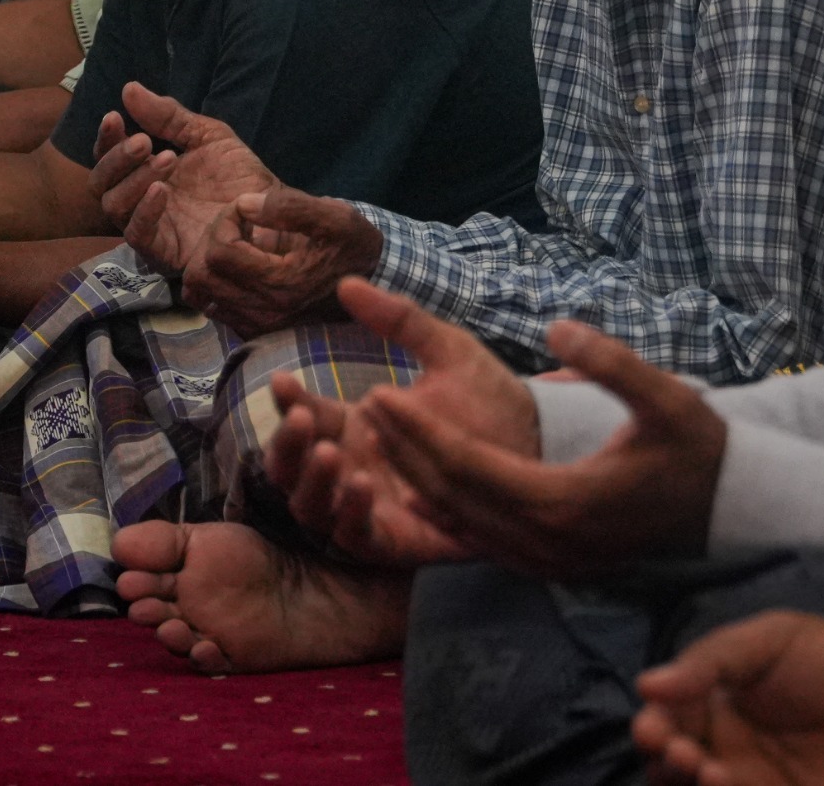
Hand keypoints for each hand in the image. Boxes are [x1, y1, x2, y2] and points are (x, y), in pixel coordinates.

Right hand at [90, 85, 278, 277]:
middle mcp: (140, 199)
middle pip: (102, 182)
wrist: (270, 212)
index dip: (107, 138)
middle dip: (117, 158)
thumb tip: (129, 89)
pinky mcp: (162, 252)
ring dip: (133, 179)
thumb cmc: (239, 176)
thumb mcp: (207, 136)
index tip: (115, 117)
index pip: (110, 156)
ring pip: (114, 206)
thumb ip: (169, 117)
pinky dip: (144, 211)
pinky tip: (161, 190)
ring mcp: (150, 226)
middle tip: (144, 142)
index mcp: (146, 171)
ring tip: (166, 158)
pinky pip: (138, 234)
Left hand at [182, 186, 383, 333]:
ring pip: (201, 295)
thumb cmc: (355, 249)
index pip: (219, 252)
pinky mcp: (255, 333)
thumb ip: (289, 207)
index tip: (245, 209)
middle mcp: (264, 314)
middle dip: (211, 240)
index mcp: (282, 285)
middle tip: (237, 225)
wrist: (375, 290)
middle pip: (200, 276)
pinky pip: (214, 307)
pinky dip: (218, 282)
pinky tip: (243, 265)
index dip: (224, 221)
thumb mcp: (335, 217)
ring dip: (210, 262)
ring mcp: (257, 327)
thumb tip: (243, 205)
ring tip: (239, 244)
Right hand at [264, 276, 533, 566]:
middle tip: (301, 419)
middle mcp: (354, 467)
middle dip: (285, 446)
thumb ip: (398, 320)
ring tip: (328, 452)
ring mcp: (370, 507)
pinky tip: (364, 483)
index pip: (304, 415)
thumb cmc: (490, 400)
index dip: (288, 402)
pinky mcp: (395, 541)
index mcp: (357, 424)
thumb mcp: (445, 350)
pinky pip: (355, 537)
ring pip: (312, 507)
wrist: (540, 449)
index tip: (283, 379)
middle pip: (291, 468)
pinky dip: (350, 514)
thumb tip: (345, 283)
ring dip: (312, 481)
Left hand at [359, 302, 724, 579]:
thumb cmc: (698, 449)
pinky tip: (421, 477)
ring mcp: (547, 561)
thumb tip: (558, 324)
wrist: (732, 511)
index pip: (466, 467)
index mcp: (564, 502)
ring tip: (383, 434)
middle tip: (364, 406)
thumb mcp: (665, 397)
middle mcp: (546, 542)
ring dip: (417, 479)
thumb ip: (611, 361)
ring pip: (460, 523)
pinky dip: (445, 507)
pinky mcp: (551, 565)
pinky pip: (481, 538)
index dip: (417, 431)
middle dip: (403, 452)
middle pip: (451, 498)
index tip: (377, 392)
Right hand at [631, 611, 823, 785]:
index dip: (653, 726)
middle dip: (666, 761)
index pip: (667, 718)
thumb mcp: (770, 640)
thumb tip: (647, 684)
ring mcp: (753, 784)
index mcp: (715, 702)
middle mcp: (726, 748)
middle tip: (681, 752)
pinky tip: (730, 785)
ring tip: (709, 771)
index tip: (652, 728)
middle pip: (674, 764)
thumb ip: (713, 660)